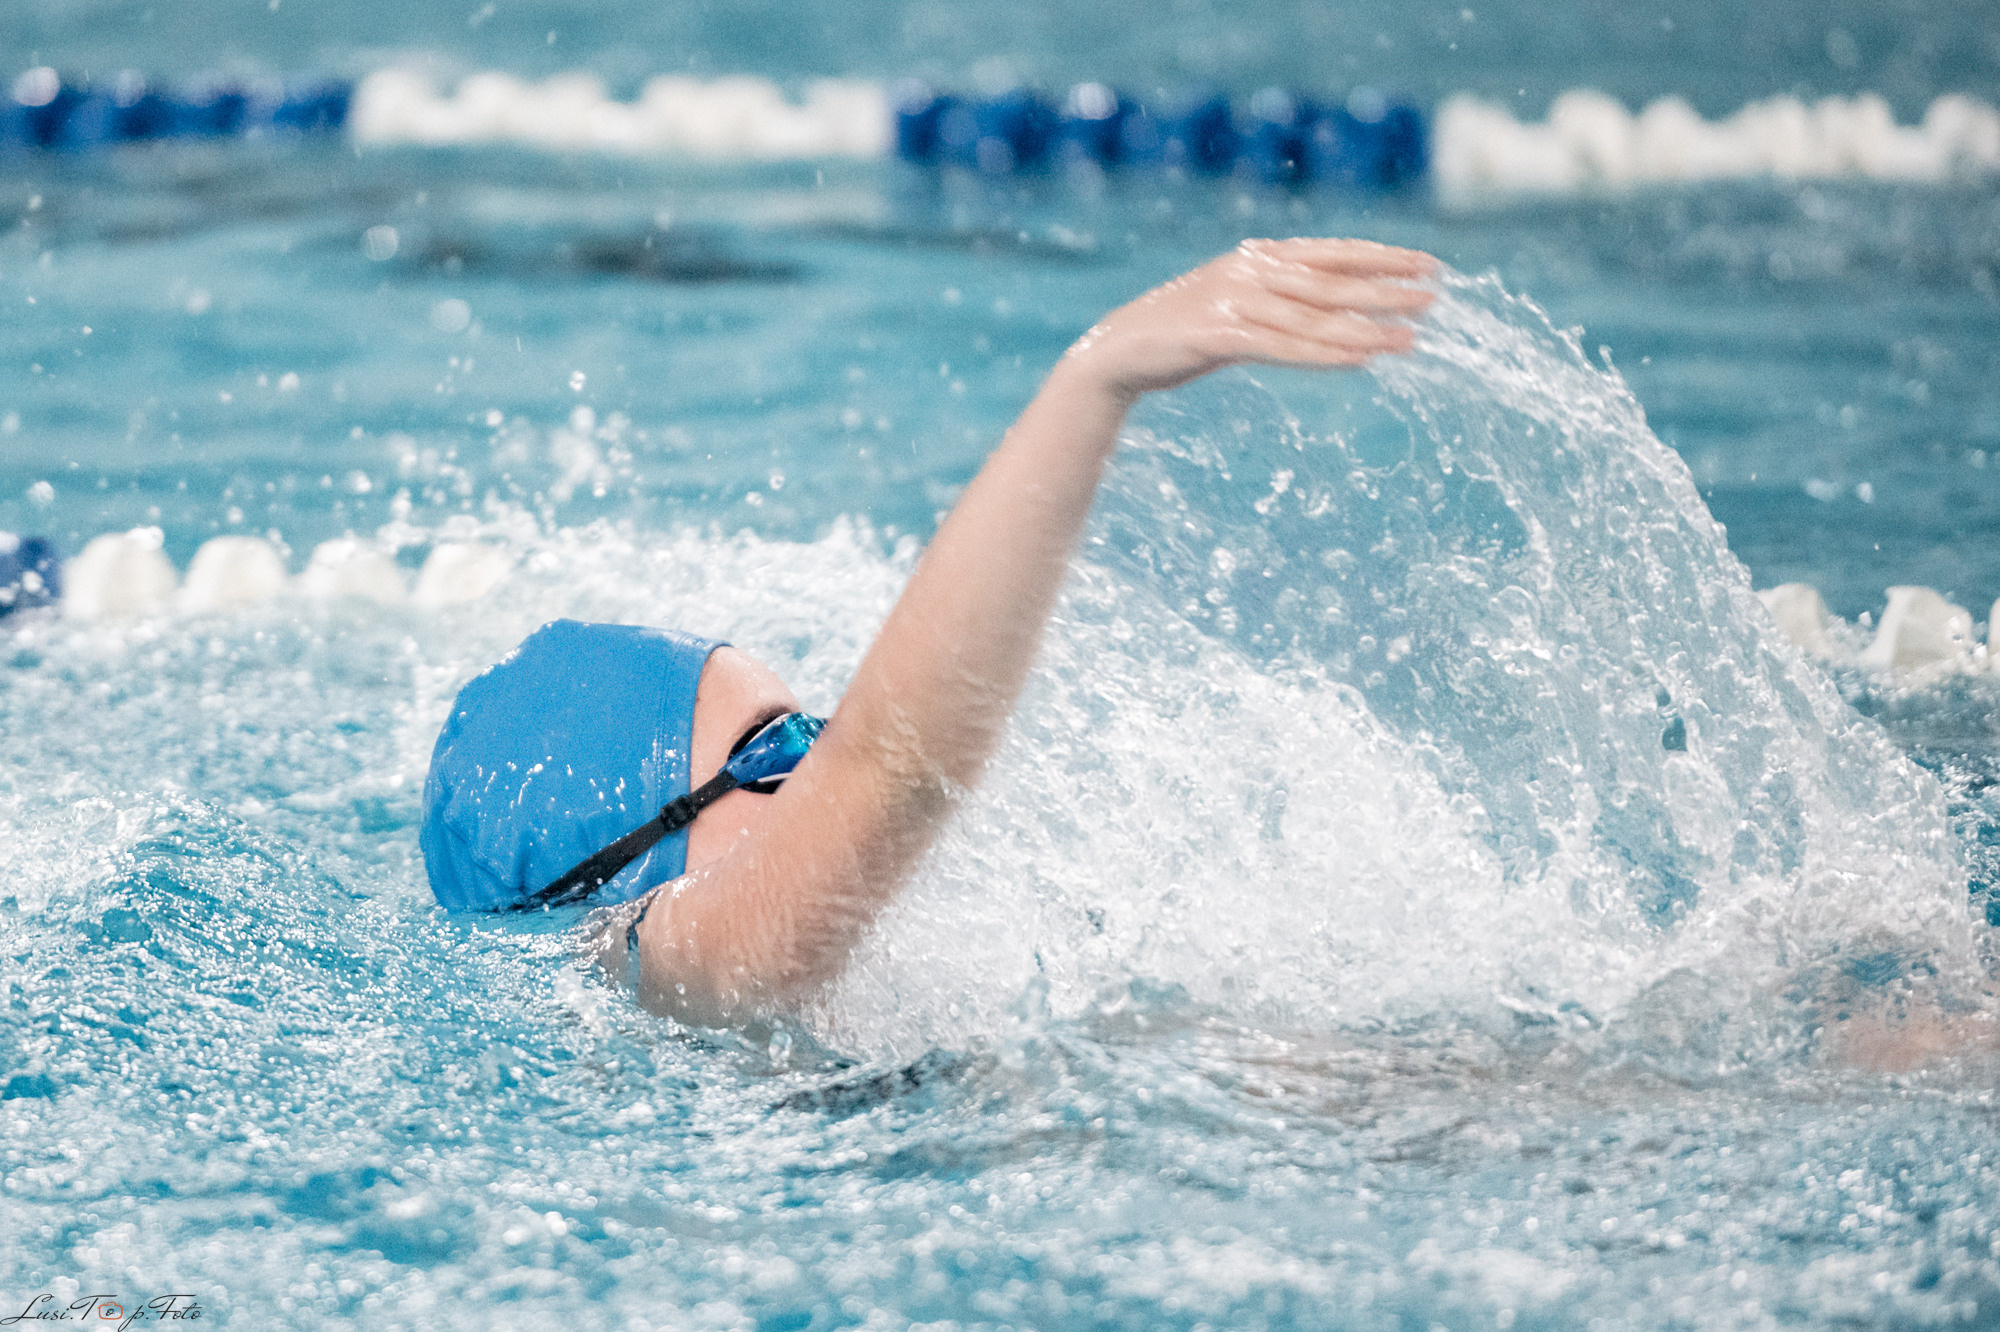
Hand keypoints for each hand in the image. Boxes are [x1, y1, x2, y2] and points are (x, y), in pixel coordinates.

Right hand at [1058, 237, 1436, 404]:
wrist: (1118, 351)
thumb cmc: (1184, 331)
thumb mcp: (1238, 303)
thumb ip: (1281, 298)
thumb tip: (1336, 309)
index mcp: (1259, 255)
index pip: (1335, 252)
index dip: (1385, 256)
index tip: (1430, 265)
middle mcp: (1250, 270)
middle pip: (1333, 280)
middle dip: (1387, 288)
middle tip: (1435, 296)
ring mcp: (1233, 300)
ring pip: (1313, 315)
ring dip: (1365, 328)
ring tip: (1410, 340)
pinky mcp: (1217, 335)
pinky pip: (1282, 346)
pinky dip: (1323, 353)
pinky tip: (1359, 360)